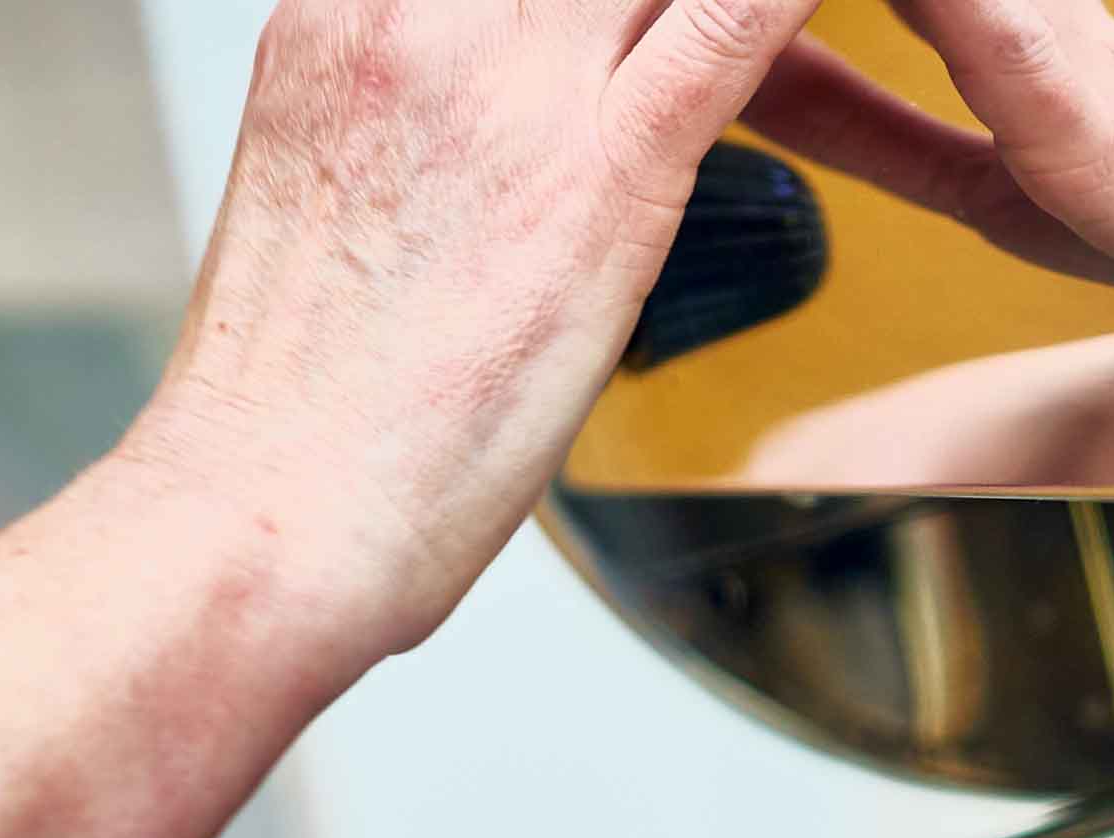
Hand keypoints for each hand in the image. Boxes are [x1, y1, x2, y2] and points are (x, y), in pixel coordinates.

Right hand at [122, 0, 837, 658]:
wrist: (273, 510)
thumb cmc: (309, 402)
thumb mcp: (340, 190)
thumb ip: (420, 120)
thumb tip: (483, 140)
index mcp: (348, 12)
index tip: (625, 23)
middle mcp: (420, 13)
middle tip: (686, 34)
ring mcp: (507, 84)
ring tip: (772, 29)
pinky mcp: (603, 176)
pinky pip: (726, 30)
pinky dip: (780, 5)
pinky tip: (840, 3)